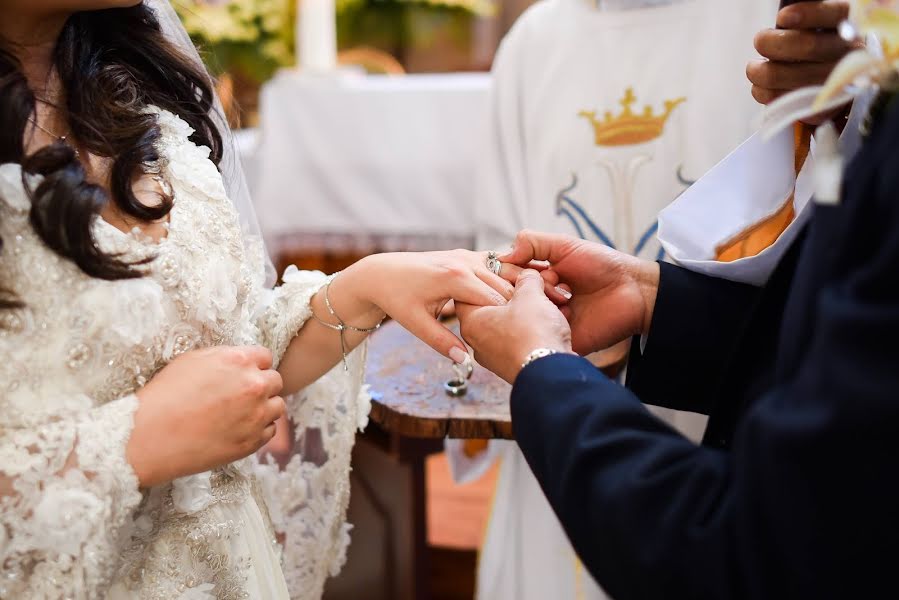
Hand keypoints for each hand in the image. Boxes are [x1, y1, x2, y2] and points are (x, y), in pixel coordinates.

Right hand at [128, 346, 284, 487]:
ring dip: (264, 408)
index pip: (265, 357)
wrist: (150, 437)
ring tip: (240, 414)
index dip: (254, 365)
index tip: (244, 374)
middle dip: (262, 386)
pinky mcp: (252, 442)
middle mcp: (253, 386)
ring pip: (277, 407)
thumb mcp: (192, 361)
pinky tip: (237, 429)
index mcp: (239, 361)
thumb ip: (224, 357)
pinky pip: (269, 431)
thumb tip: (240, 361)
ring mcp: (256, 415)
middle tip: (241, 396)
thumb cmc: (164, 396)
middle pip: (276, 381)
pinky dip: (258, 430)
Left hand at [343, 250, 521, 361]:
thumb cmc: (396, 298)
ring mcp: (467, 255)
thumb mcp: (415, 323)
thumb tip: (465, 360)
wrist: (382, 273)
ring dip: (513, 294)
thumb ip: (441, 342)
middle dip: (516, 306)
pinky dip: (504, 281)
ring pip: (504, 275)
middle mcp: (465, 262)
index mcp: (454, 278)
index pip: (495, 300)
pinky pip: (495, 267)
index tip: (518, 336)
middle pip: (505, 286)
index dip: (508, 319)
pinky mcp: (467, 255)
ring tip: (522, 316)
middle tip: (526, 329)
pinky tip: (511, 300)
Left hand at [456, 269, 572, 383]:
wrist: (552, 375)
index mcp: (472, 320)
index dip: (490, 278)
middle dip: (515, 295)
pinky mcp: (511, 366)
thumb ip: (527, 280)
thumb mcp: (530, 295)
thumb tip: (528, 276)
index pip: (470, 291)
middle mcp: (477, 341)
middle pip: (492, 308)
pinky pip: (520, 340)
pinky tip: (552, 322)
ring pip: (509, 325)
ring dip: (528, 312)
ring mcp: (493, 357)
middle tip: (534, 287)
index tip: (511, 274)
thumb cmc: (533, 333)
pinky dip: (534, 329)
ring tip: (548, 303)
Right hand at [501, 230, 658, 355]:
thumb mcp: (565, 245)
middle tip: (556, 281)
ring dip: (542, 302)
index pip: (507, 276)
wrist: (634, 291)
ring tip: (567, 296)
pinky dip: (550, 321)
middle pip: (512, 296)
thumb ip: (533, 243)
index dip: (513, 271)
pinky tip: (568, 312)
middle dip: (529, 286)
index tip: (528, 268)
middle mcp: (538, 299)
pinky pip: (540, 335)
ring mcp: (547, 320)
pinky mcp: (558, 339)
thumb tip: (503, 255)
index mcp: (537, 277)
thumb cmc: (603, 265)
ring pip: (523, 315)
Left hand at [748, 1, 858, 122]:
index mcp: (849, 29)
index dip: (808, 14)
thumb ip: (808, 18)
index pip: (836, 15)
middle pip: (805, 46)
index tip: (783, 17)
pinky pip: (777, 99)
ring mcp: (832, 85)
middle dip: (770, 42)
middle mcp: (847, 56)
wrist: (835, 91)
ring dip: (757, 70)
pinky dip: (760, 91)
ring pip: (781, 74)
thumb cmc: (820, 51)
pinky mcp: (816, 108)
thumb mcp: (821, 30)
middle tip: (760, 40)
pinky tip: (761, 86)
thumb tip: (786, 11)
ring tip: (754, 67)